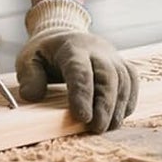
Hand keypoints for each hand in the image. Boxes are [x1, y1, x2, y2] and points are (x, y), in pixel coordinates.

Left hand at [17, 0, 137, 132]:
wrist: (63, 33)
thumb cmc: (46, 52)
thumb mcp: (28, 59)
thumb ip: (29, 77)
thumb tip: (31, 96)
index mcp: (71, 47)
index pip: (80, 70)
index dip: (82, 94)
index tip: (82, 117)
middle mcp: (96, 49)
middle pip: (108, 75)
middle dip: (105, 104)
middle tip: (97, 128)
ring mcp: (112, 56)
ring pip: (123, 80)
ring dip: (118, 107)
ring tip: (107, 127)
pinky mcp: (122, 64)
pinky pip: (132, 82)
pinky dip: (129, 101)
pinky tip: (118, 117)